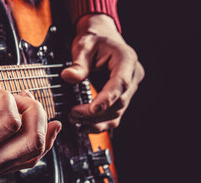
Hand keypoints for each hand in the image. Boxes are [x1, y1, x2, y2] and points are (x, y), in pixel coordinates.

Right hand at [0, 59, 61, 182]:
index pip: (9, 120)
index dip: (6, 97)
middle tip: (20, 96)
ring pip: (31, 156)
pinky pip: (21, 164)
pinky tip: (42, 136)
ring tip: (43, 113)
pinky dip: (37, 147)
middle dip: (34, 111)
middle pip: (30, 139)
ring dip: (43, 130)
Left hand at [61, 14, 144, 131]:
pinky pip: (114, 115)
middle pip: (119, 102)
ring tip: (75, 119)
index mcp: (126, 60)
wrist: (101, 38)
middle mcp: (132, 76)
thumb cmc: (94, 39)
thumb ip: (78, 63)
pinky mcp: (122, 97)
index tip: (92, 109)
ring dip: (97, 121)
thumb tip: (68, 76)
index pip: (121, 83)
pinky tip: (84, 125)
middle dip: (95, 113)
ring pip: (118, 113)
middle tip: (73, 114)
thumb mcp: (83, 46)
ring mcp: (129, 89)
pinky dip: (100, 123)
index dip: (107, 98)